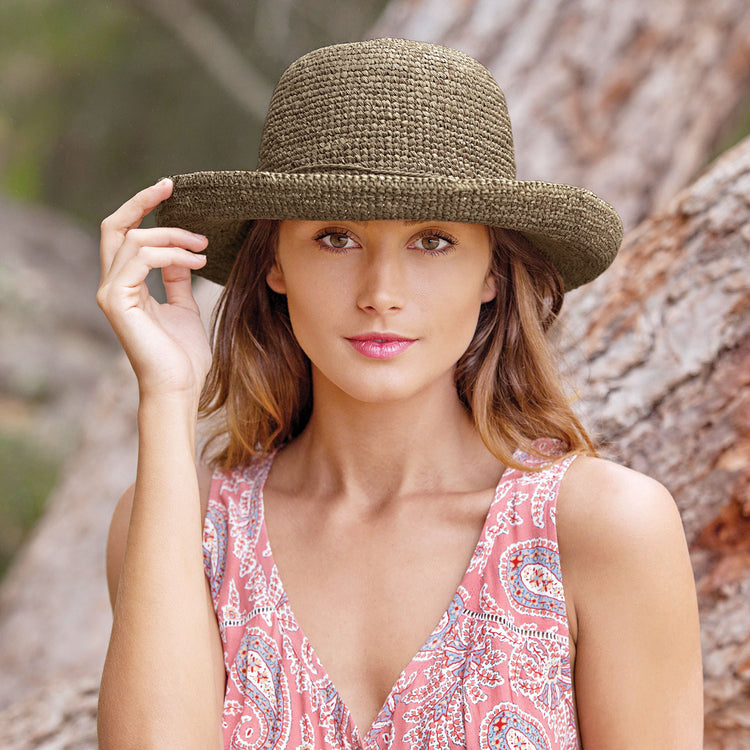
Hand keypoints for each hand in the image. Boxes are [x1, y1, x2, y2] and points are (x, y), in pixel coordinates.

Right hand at [97, 179, 211, 401]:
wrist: (180, 386)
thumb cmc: (183, 354)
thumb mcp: (184, 306)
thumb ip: (177, 278)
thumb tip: (182, 253)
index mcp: (126, 285)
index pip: (124, 235)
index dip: (143, 209)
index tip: (170, 190)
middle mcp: (112, 285)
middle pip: (115, 226)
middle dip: (142, 202)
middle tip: (172, 187)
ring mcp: (111, 292)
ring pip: (134, 240)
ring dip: (174, 236)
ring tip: (204, 247)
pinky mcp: (116, 300)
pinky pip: (142, 259)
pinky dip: (172, 254)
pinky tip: (197, 261)